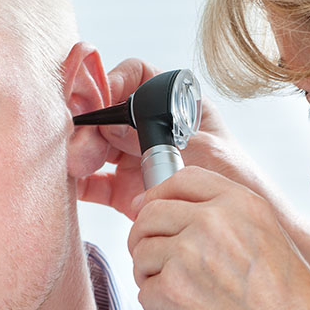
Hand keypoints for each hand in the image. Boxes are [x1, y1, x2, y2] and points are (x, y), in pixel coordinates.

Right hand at [75, 57, 273, 220]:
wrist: (239, 231)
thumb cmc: (235, 182)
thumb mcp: (204, 151)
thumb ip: (158, 138)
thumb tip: (112, 125)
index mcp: (175, 105)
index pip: (138, 77)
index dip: (114, 81)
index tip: (99, 98)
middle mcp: (150, 127)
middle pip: (108, 113)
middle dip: (90, 124)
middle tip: (83, 143)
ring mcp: (135, 157)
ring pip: (95, 145)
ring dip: (81, 151)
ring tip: (77, 164)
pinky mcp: (124, 190)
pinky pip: (94, 182)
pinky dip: (78, 183)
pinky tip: (71, 183)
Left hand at [127, 165, 309, 309]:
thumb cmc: (286, 300)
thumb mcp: (267, 237)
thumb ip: (225, 217)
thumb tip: (169, 209)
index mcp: (240, 202)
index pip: (182, 178)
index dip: (159, 195)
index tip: (150, 209)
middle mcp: (214, 220)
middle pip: (151, 213)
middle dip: (145, 237)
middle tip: (155, 261)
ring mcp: (191, 252)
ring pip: (142, 252)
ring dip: (149, 274)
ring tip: (176, 293)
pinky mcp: (174, 288)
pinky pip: (144, 290)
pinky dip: (157, 306)